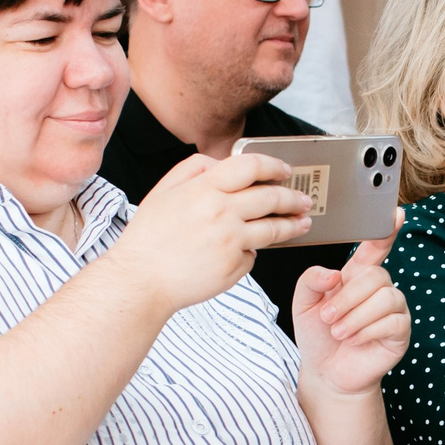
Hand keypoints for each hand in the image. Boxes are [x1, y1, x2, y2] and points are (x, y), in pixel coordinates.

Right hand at [107, 153, 312, 314]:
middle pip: (271, 197)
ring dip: (293, 224)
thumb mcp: (164, 191)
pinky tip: (248, 251)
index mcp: (204, 188)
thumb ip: (194, 169)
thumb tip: (222, 164)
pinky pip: (253, 255)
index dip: (274, 166)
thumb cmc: (149, 238)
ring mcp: (230, 240)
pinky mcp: (234, 266)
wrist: (140, 280)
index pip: (251, 166)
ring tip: (303, 223)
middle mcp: (221, 212)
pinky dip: (252, 252)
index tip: (285, 171)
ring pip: (273, 228)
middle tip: (303, 200)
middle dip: (293, 197)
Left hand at [294, 214, 410, 396]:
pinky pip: (392, 321)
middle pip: (375, 275)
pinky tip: (354, 340)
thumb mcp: (303, 304)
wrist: (327, 373)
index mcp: (357, 275)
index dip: (387, 230)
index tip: (396, 214)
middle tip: (328, 318)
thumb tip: (333, 274)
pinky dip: (367, 331)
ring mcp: (393, 309)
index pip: (375, 247)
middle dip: (348, 298)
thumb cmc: (318, 336)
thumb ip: (311, 280)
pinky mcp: (401, 331)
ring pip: (386, 296)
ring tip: (339, 332)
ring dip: (356, 316)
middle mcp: (379, 288)